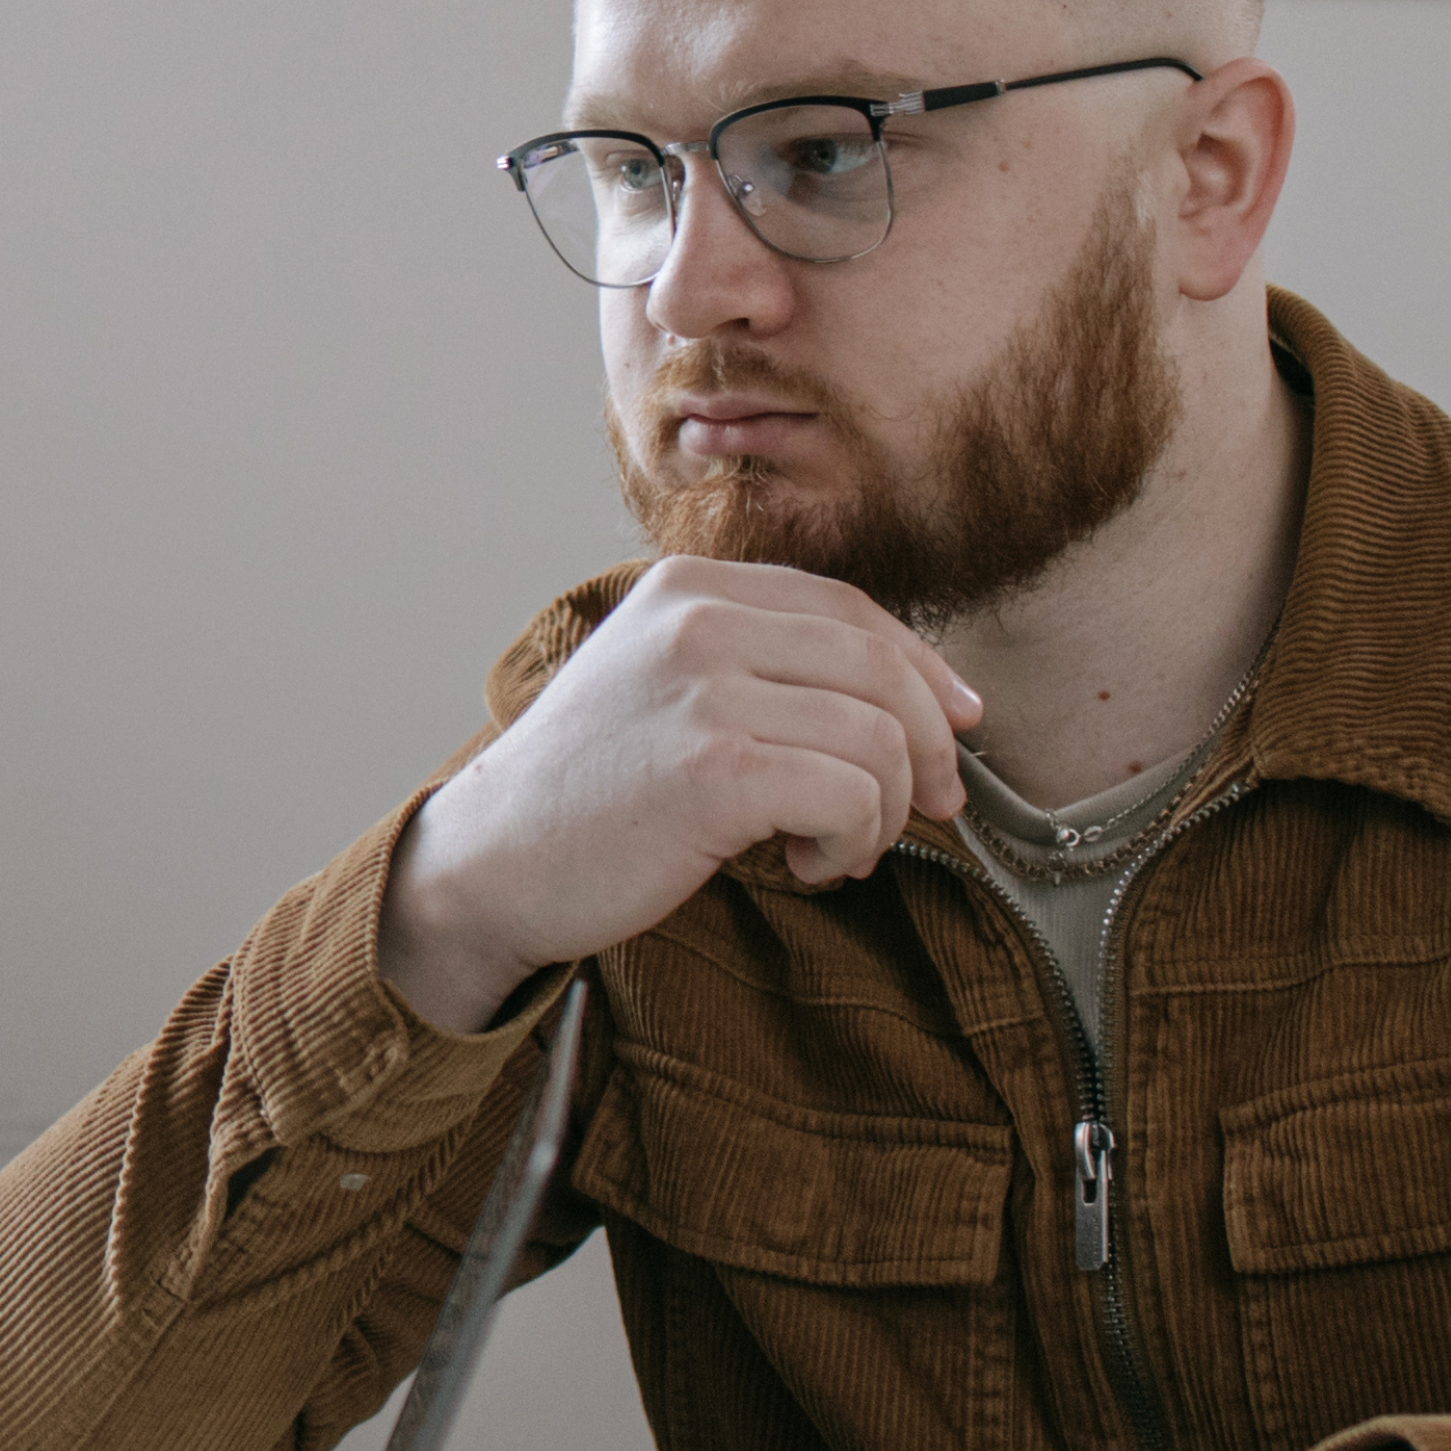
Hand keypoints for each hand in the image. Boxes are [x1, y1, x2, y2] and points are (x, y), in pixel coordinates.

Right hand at [380, 559, 975, 1031]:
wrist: (493, 860)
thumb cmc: (591, 791)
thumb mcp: (664, 684)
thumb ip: (761, 665)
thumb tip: (923, 700)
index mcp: (688, 588)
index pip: (849, 609)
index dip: (923, 669)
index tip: (958, 726)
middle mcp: (697, 620)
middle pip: (881, 666)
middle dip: (929, 746)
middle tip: (933, 808)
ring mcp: (704, 690)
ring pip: (877, 737)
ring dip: (883, 812)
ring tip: (840, 848)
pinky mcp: (714, 769)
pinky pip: (850, 796)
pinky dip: (853, 840)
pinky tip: (809, 862)